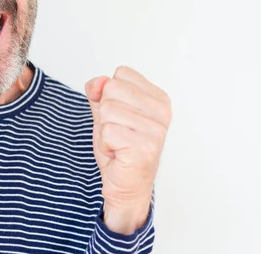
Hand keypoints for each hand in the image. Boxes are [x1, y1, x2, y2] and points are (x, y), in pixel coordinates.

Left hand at [85, 66, 171, 233]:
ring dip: (104, 130)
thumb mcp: (106, 113)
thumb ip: (99, 92)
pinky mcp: (145, 147)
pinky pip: (107, 131)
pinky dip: (105, 144)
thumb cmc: (120, 148)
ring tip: (118, 144)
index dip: (110, 95)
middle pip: (112, 89)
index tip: (121, 117)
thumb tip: (98, 82)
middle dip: (105, 113)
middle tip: (118, 133)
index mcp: (158, 98)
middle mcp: (162, 112)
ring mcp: (156, 130)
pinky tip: (118, 154)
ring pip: (107, 110)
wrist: (125, 186)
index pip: (121, 74)